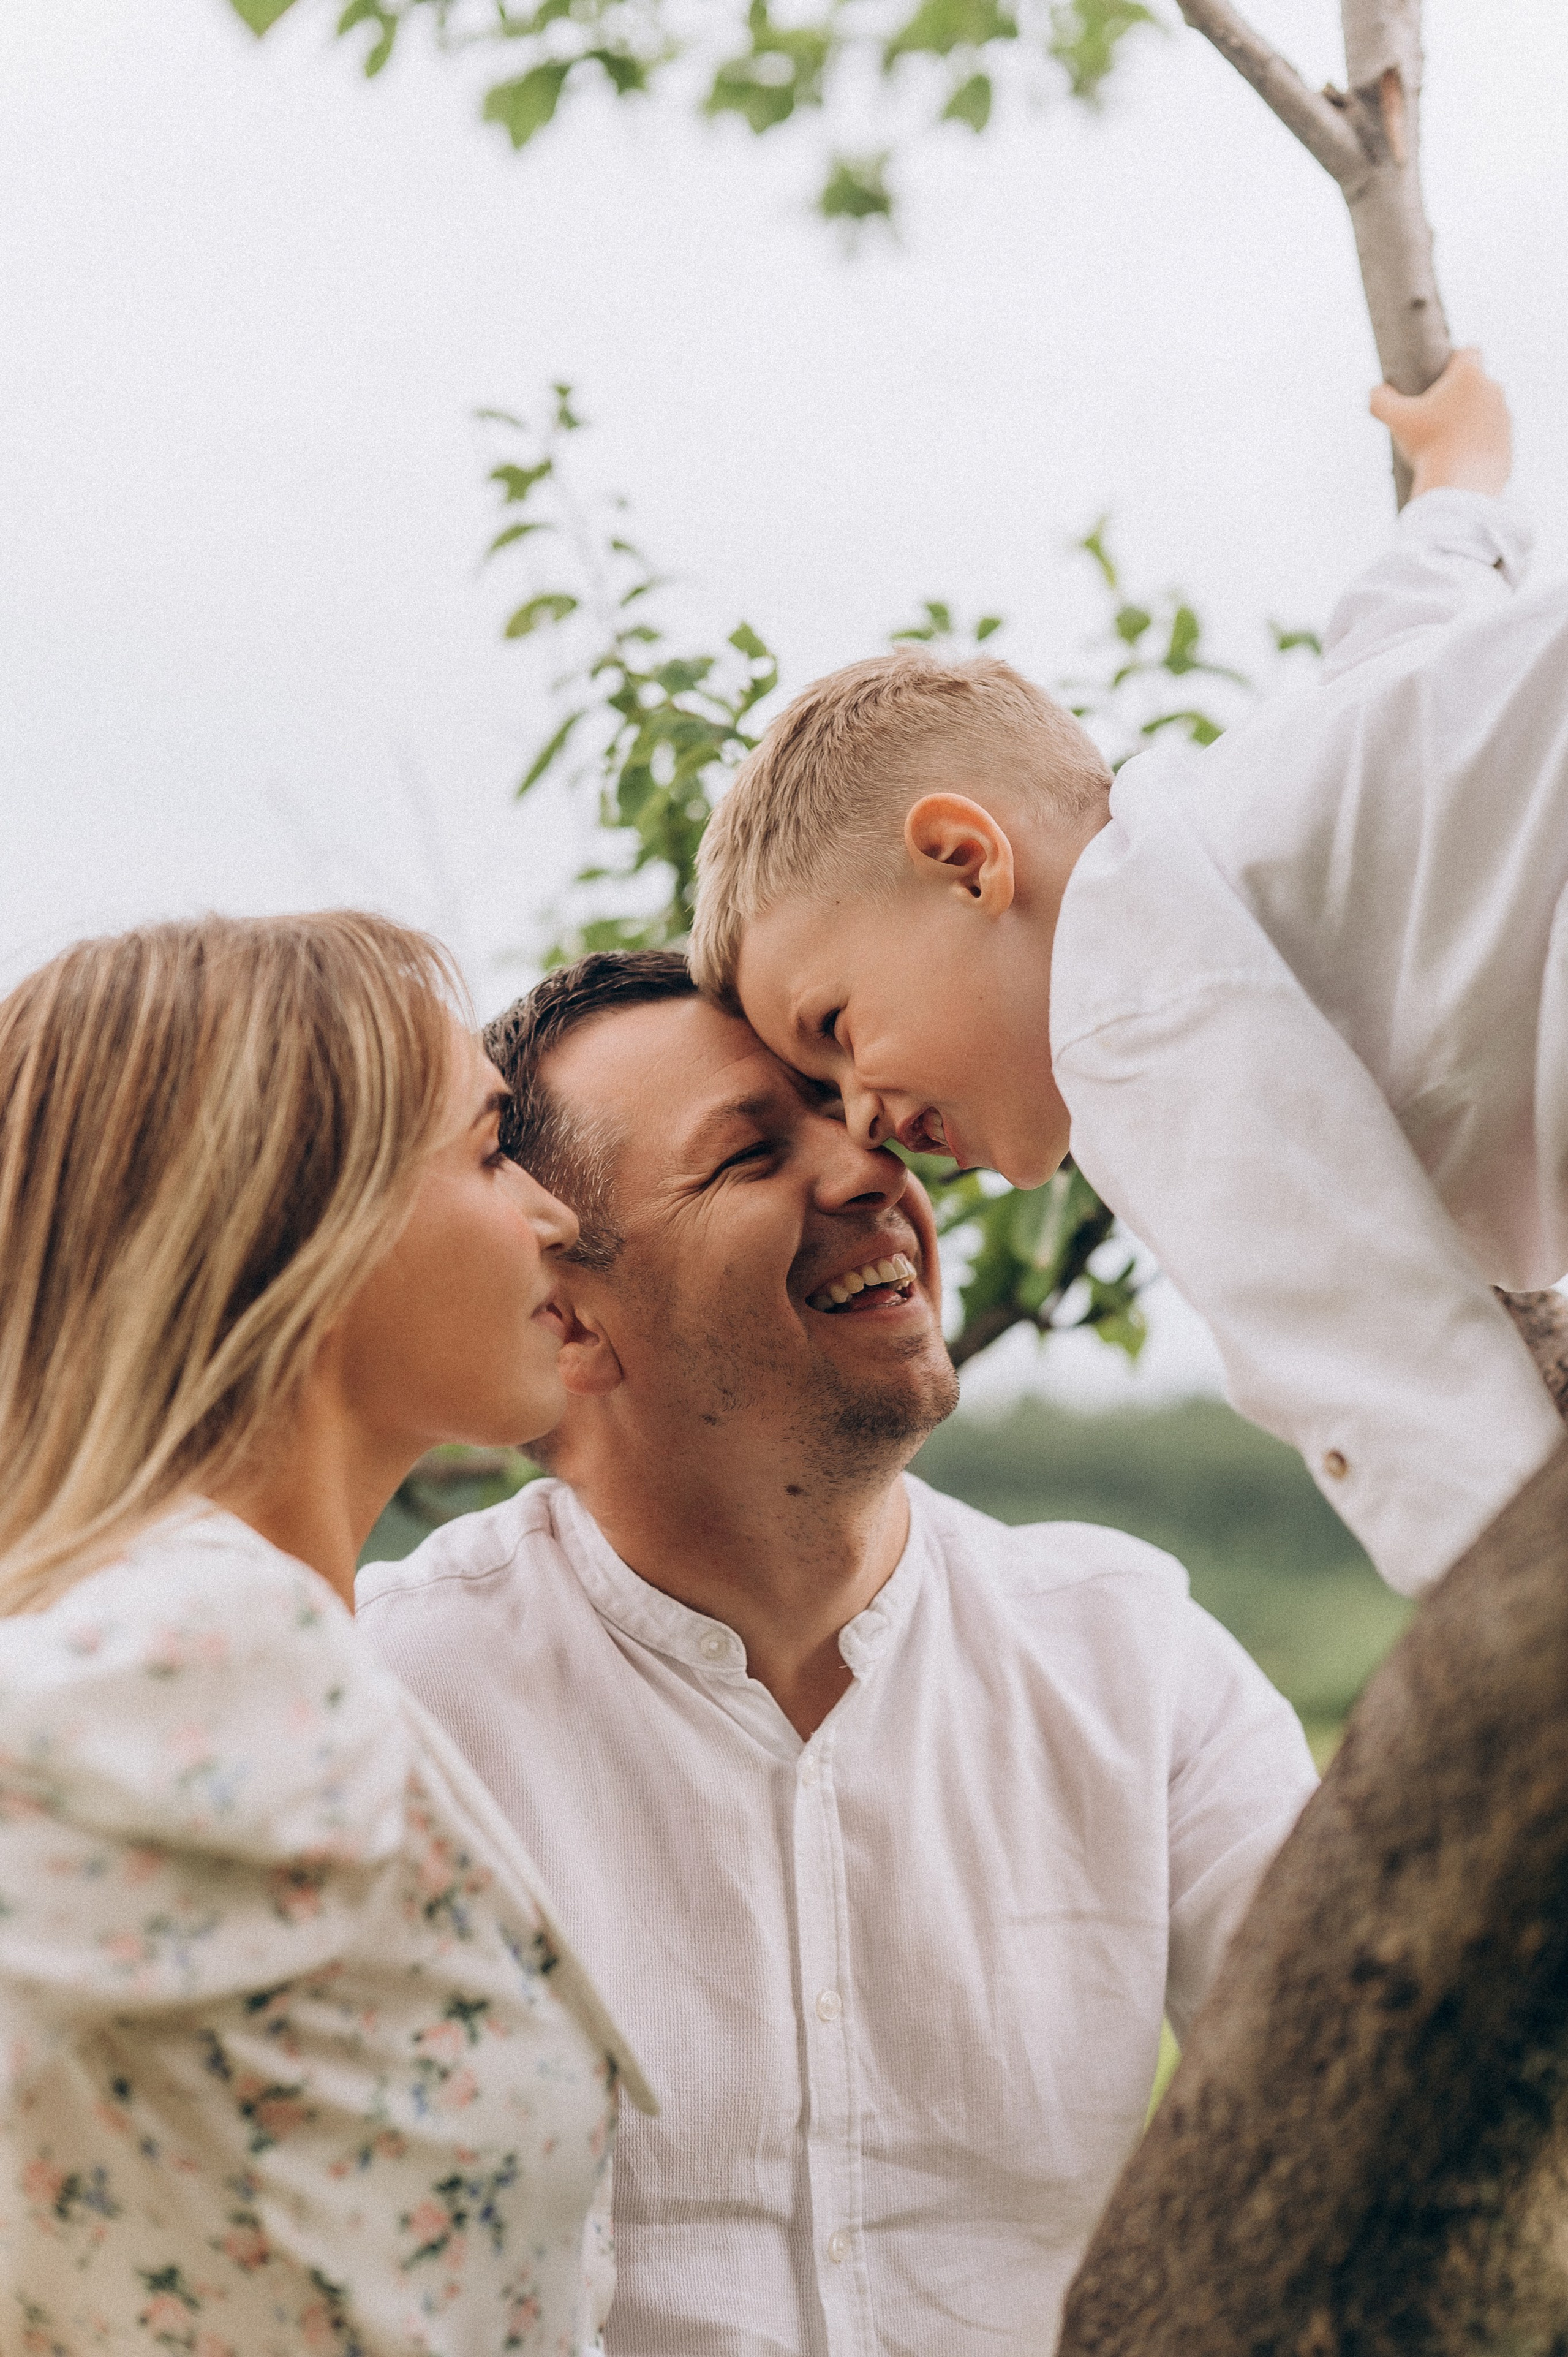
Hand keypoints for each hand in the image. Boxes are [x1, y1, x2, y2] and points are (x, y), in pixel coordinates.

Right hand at [1370, 349, 1511, 498]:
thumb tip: (1375, 392)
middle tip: (1436, 418)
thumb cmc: (1427, 447)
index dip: (1453, 362)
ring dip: (1471, 420)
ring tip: (1447, 442)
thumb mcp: (1395, 420)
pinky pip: (1493, 438)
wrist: (1458, 488)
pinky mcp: (1509, 443)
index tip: (1439, 381)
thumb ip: (1380, 399)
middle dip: (1460, 396)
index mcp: (1470, 375)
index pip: (1470, 352)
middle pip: (1477, 384)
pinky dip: (1479, 444)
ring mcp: (1505, 418)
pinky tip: (1461, 460)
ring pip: (1487, 411)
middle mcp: (1494, 390)